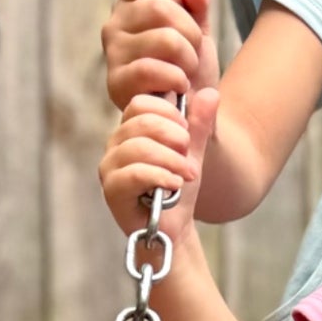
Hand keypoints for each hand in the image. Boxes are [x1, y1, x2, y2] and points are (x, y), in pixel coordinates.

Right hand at [98, 89, 218, 243]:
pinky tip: (176, 184)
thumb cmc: (178, 189)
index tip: (187, 133)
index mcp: (131, 131)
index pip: (140, 103)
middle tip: (188, 154)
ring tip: (187, 174)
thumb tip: (211, 92)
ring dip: (171, 160)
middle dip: (173, 136)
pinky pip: (134, 173)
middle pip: (139, 122)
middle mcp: (116, 145)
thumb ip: (199, 125)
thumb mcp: (193, 153)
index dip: (168, 114)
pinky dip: (160, 176)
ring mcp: (110, 167)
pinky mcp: (112, 190)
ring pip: (138, 147)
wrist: (174, 228)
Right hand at [102, 0, 220, 143]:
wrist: (197, 114)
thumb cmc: (191, 67)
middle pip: (162, 6)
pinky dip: (177, 79)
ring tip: (184, 73)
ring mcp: (113, 54)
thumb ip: (198, 0)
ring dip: (188, 59)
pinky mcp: (116, 83)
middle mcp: (115, 24)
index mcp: (131, 3)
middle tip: (190, 54)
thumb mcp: (199, 27)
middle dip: (190, 33)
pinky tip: (177, 88)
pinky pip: (154, 69)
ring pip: (166, 38)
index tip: (184, 17)